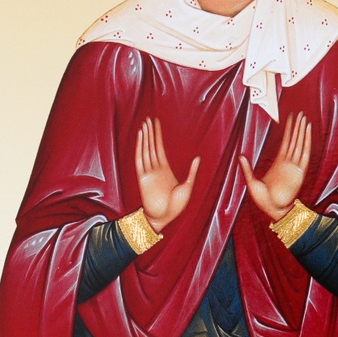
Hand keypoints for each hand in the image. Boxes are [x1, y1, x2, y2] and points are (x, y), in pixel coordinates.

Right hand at [135, 118, 199, 232]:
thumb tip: (198, 158)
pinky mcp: (142, 178)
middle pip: (151, 146)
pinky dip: (139, 147)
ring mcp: (148, 172)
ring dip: (145, 137)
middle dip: (150, 132)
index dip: (158, 135)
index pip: (159, 148)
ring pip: (145, 150)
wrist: (164, 218)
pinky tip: (140, 137)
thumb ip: (192, 171)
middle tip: (148, 118)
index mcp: (165, 170)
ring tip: (144, 123)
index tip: (156, 123)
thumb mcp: (188, 186)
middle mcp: (155, 169)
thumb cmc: (176, 206)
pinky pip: (140, 159)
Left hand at [239, 112, 311, 221]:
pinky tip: (307, 131)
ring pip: (300, 143)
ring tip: (304, 118)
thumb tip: (240, 156)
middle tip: (300, 113)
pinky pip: (305, 153)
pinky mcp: (300, 171)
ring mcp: (295, 166)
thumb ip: (247, 169)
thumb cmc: (263, 200)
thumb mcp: (251, 182)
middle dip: (297, 127)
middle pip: (294, 140)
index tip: (290, 118)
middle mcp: (288, 162)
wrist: (274, 210)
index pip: (285, 142)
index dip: (288, 130)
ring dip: (302, 131)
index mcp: (278, 163)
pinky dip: (306, 141)